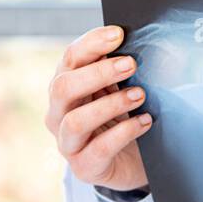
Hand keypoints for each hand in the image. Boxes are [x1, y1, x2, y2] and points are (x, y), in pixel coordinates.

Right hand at [45, 25, 152, 191]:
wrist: (132, 163)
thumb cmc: (122, 120)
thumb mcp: (119, 91)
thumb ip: (119, 72)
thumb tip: (133, 44)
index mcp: (65, 88)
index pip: (69, 59)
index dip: (92, 44)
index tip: (118, 34)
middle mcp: (58, 114)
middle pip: (63, 87)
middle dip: (98, 73)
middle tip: (131, 64)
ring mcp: (67, 143)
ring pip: (76, 120)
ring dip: (110, 104)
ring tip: (139, 95)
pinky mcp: (84, 167)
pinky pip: (100, 148)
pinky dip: (125, 132)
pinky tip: (145, 122)